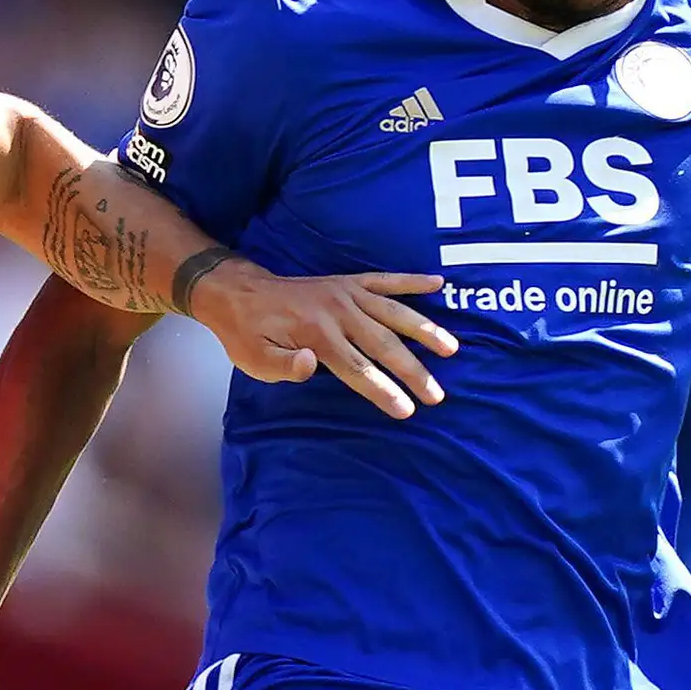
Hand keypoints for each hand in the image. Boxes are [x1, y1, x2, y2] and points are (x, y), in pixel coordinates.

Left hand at [180, 261, 456, 419]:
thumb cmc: (248, 335)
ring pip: (394, 312)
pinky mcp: (349, 282)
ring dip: (424, 329)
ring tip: (451, 348)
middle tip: (436, 396)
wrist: (239, 293)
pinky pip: (385, 279)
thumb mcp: (253, 360)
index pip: (357, 369)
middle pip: (384, 345)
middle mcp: (338, 312)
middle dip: (413, 371)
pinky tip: (438, 283)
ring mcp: (346, 293)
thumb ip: (283, 367)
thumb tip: (311, 365)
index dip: (383, 390)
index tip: (406, 409)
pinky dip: (411, 281)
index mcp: (316, 335)